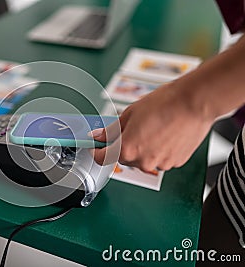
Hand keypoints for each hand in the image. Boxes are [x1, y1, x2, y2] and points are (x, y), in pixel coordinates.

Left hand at [91, 83, 214, 171]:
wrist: (194, 102)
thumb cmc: (164, 103)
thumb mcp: (129, 113)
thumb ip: (112, 130)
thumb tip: (99, 137)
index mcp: (127, 149)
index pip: (103, 157)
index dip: (97, 150)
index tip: (96, 146)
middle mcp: (143, 161)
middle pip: (124, 158)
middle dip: (124, 145)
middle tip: (132, 128)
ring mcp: (161, 164)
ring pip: (143, 159)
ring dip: (143, 148)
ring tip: (154, 128)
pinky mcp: (175, 162)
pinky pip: (160, 158)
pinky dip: (159, 149)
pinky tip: (165, 133)